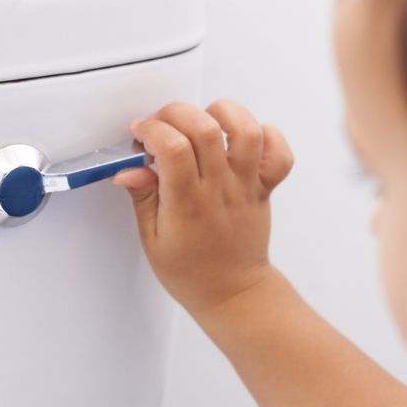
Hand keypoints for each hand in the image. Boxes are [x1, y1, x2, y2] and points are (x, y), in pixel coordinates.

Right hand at [113, 99, 295, 316]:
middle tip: (162, 124)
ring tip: (204, 120)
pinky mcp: (264, 188)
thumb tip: (127, 170)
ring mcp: (246, 187)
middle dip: (176, 112)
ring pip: (247, 131)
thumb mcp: (152, 240)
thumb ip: (143, 199)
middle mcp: (219, 190)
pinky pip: (279, 154)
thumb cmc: (190, 272)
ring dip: (224, 112)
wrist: (233, 293)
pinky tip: (240, 139)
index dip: (151, 129)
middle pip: (205, 129)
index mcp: (186, 204)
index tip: (139, 135)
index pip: (172, 147)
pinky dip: (267, 134)